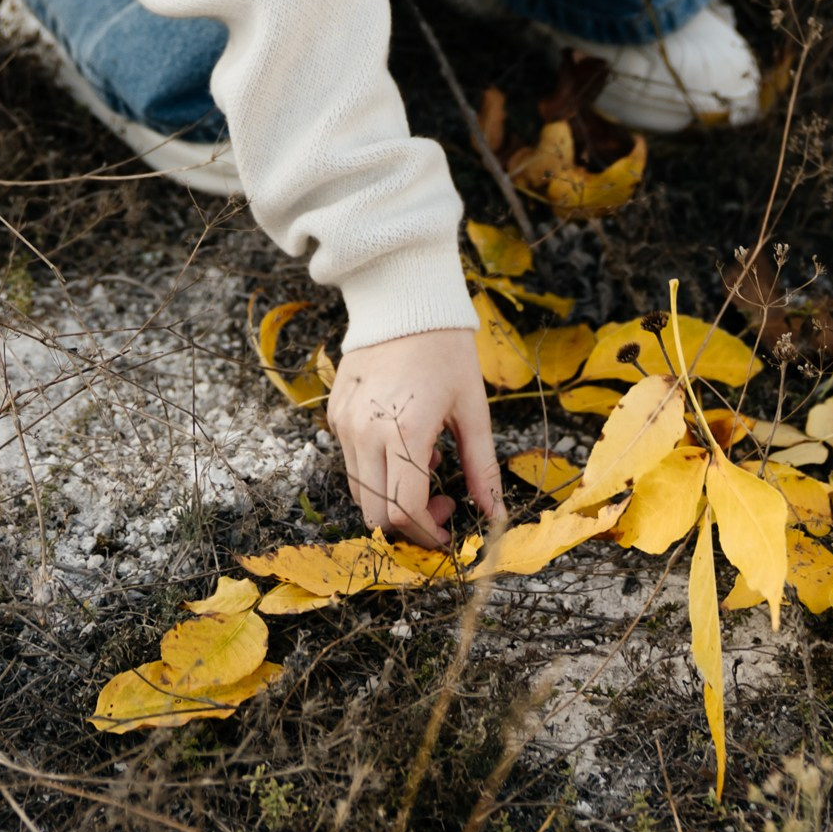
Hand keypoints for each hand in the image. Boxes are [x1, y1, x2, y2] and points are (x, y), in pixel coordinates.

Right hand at [325, 327, 502, 549]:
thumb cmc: (447, 350)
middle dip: (410, 525)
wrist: (406, 298)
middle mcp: (366, 431)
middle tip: (441, 502)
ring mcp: (346, 423)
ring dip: (392, 498)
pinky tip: (403, 442)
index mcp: (405, 430)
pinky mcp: (335, 413)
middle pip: (376, 514)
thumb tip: (496, 515)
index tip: (451, 527)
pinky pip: (350, 462)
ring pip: (360, 492)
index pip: (405, 511)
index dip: (429, 533)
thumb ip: (481, 466)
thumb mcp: (473, 407)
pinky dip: (376, 471)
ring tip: (424, 462)